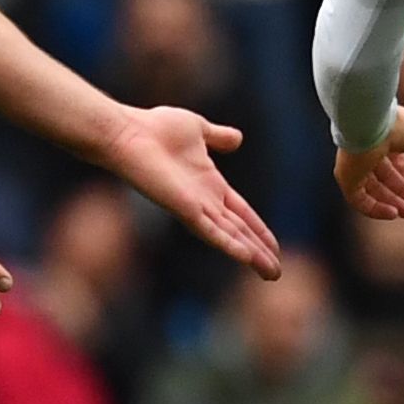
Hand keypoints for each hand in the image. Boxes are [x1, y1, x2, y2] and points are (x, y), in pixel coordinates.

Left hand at [107, 101, 283, 274]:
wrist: (128, 133)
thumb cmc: (155, 129)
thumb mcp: (198, 129)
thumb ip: (218, 137)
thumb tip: (237, 139)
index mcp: (210, 185)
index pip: (241, 213)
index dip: (258, 229)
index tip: (273, 246)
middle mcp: (204, 202)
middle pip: (239, 232)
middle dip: (259, 251)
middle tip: (276, 273)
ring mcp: (195, 208)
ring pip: (230, 237)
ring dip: (252, 255)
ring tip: (271, 274)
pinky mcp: (185, 210)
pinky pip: (212, 232)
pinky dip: (230, 245)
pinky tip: (247, 257)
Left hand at [337, 105, 403, 223]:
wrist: (369, 122)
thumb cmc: (393, 122)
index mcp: (384, 138)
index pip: (396, 162)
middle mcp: (368, 151)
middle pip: (386, 179)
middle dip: (403, 193)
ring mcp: (355, 165)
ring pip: (373, 191)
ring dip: (392, 203)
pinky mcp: (346, 178)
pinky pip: (360, 200)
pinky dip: (376, 209)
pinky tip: (392, 213)